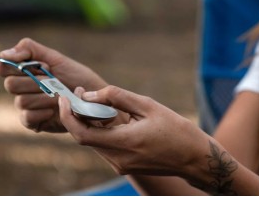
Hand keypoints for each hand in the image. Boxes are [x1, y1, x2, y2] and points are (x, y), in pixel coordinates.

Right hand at [0, 37, 107, 132]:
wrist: (93, 97)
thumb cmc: (75, 76)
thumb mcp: (56, 58)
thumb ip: (30, 50)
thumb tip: (4, 53)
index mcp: (23, 71)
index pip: (3, 67)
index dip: (16, 66)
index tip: (41, 66)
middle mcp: (21, 89)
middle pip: (11, 84)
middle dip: (36, 81)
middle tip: (54, 80)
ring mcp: (26, 106)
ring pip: (21, 101)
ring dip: (44, 96)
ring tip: (60, 94)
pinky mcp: (33, 122)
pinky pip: (27, 117)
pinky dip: (43, 111)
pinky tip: (56, 108)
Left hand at [58, 85, 212, 179]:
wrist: (194, 158)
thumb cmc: (175, 129)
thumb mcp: (148, 106)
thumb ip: (117, 98)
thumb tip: (90, 94)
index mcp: (124, 143)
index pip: (82, 133)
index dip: (68, 115)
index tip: (64, 97)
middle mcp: (118, 159)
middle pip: (84, 137)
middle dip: (77, 114)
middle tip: (79, 93)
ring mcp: (121, 165)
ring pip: (94, 142)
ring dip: (88, 122)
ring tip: (93, 100)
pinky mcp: (125, 165)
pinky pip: (104, 146)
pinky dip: (100, 130)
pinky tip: (106, 116)